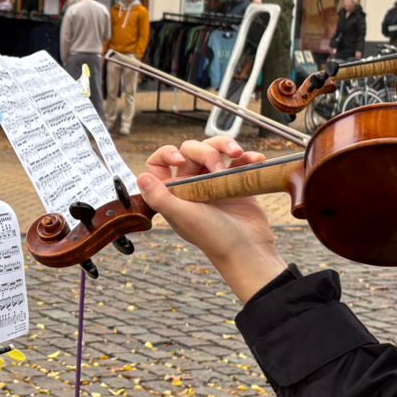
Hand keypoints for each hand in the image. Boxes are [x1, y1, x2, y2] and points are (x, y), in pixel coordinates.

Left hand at [135, 137, 285, 301]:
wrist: (248, 251)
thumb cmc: (215, 238)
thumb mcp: (184, 217)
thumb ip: (160, 198)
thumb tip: (141, 177)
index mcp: (175, 194)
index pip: (159, 165)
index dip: (165, 154)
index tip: (180, 159)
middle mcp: (192, 187)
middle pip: (191, 151)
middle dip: (206, 150)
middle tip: (218, 167)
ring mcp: (214, 183)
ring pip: (214, 150)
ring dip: (226, 146)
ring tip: (238, 154)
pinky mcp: (235, 183)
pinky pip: (237, 161)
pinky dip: (247, 156)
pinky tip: (255, 159)